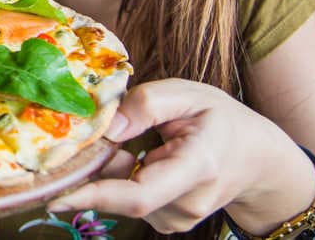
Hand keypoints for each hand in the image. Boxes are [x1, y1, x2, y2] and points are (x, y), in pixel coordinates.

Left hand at [46, 79, 314, 234]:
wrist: (258, 159)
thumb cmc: (222, 120)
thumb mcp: (189, 94)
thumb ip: (147, 103)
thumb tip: (105, 127)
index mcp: (197, 167)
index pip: (139, 194)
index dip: (94, 197)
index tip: (55, 196)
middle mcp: (187, 202)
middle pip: (122, 195)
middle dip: (94, 169)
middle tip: (84, 140)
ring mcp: (179, 217)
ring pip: (123, 196)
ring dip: (111, 170)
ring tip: (135, 140)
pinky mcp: (170, 221)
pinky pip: (130, 199)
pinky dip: (122, 177)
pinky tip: (142, 156)